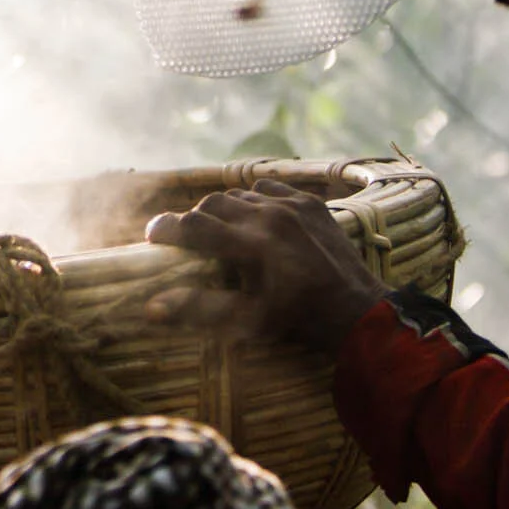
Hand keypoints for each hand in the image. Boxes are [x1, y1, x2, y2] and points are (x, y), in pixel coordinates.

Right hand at [142, 180, 387, 353]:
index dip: (166, 229)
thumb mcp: (246, 321)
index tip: (152, 237)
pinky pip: (269, 187)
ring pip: (239, 194)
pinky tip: (255, 219)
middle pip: (211, 204)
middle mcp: (269, 217)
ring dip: (223, 211)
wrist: (358, 311)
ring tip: (222, 232)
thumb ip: (198, 309)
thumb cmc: (298, 320)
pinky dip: (254, 200)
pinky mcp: (310, 202)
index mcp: (252, 246)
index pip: (193, 225)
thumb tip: (150, 307)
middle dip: (193, 220)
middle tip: (189, 240)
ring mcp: (292, 206)